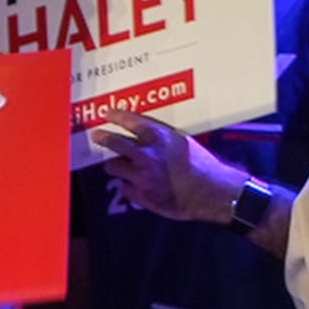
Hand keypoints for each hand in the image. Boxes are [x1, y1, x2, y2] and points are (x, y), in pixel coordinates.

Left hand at [92, 111, 242, 224]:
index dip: (116, 116)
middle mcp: (145, 154)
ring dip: (115, 165)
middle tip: (97, 136)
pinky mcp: (141, 194)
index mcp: (158, 137)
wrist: (211, 192)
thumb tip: (147, 136)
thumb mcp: (183, 142)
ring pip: (114, 166)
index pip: (130, 121)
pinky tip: (133, 185)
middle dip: (103, 138)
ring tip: (116, 165)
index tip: (107, 113)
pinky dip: (128, 186)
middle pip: (114, 143)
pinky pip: (125, 187)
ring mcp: (141, 176)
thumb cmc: (203, 165)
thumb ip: (163, 139)